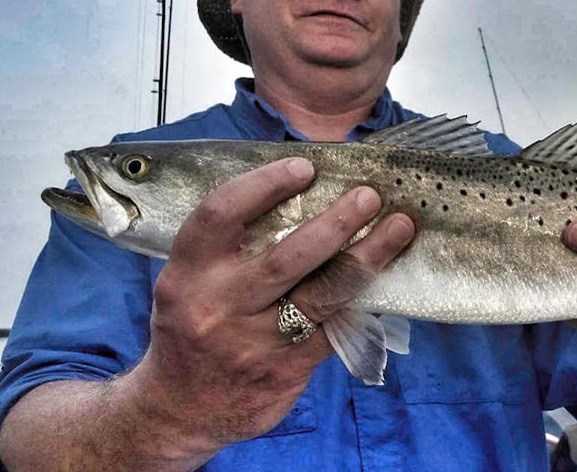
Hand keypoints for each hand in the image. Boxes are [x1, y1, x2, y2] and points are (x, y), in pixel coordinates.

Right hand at [123, 157, 413, 457]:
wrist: (177, 409)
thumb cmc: (193, 326)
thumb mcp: (188, 282)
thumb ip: (230, 245)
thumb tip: (301, 193)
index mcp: (188, 275)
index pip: (221, 216)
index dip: (263, 185)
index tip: (303, 166)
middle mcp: (218, 308)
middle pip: (285, 257)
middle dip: (335, 223)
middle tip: (369, 196)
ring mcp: (253, 344)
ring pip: (322, 295)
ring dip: (367, 257)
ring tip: (399, 227)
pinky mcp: (284, 372)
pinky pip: (334, 328)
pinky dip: (361, 298)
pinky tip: (385, 274)